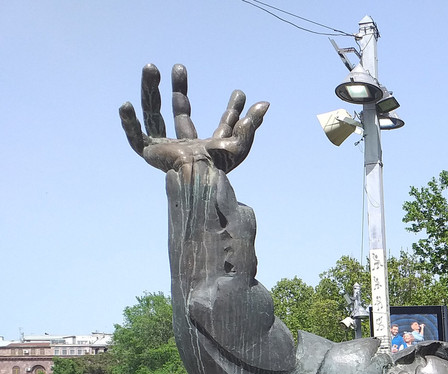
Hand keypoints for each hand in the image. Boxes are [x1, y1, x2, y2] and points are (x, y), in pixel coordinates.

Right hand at [119, 64, 267, 173]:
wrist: (196, 176)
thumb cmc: (217, 167)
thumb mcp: (239, 144)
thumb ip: (250, 124)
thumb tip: (266, 103)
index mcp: (215, 148)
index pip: (223, 123)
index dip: (232, 109)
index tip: (241, 93)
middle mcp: (188, 147)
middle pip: (180, 112)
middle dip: (178, 88)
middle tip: (179, 66)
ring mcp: (166, 149)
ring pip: (153, 115)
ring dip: (150, 91)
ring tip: (150, 67)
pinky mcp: (149, 154)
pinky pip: (134, 136)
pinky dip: (128, 122)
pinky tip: (125, 104)